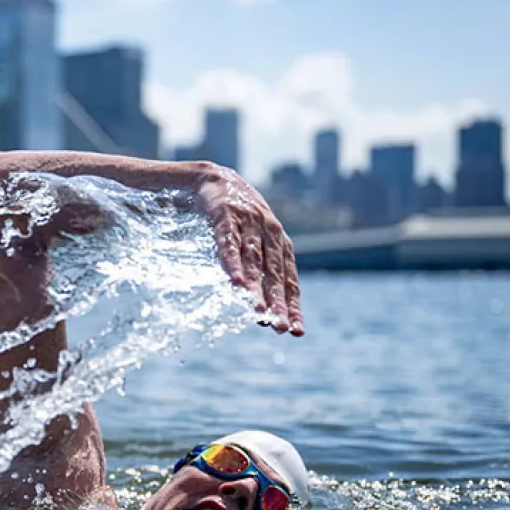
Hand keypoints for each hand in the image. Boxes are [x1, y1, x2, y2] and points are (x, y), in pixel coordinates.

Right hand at [195, 166, 303, 335]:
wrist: (214, 178)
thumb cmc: (236, 215)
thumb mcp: (252, 240)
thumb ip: (258, 268)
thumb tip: (263, 305)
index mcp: (280, 243)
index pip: (289, 280)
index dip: (293, 306)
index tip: (295, 331)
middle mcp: (270, 234)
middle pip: (274, 275)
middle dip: (278, 303)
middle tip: (279, 327)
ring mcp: (249, 224)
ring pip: (254, 262)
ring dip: (257, 288)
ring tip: (259, 313)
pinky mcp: (226, 216)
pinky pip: (229, 244)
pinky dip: (233, 264)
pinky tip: (236, 283)